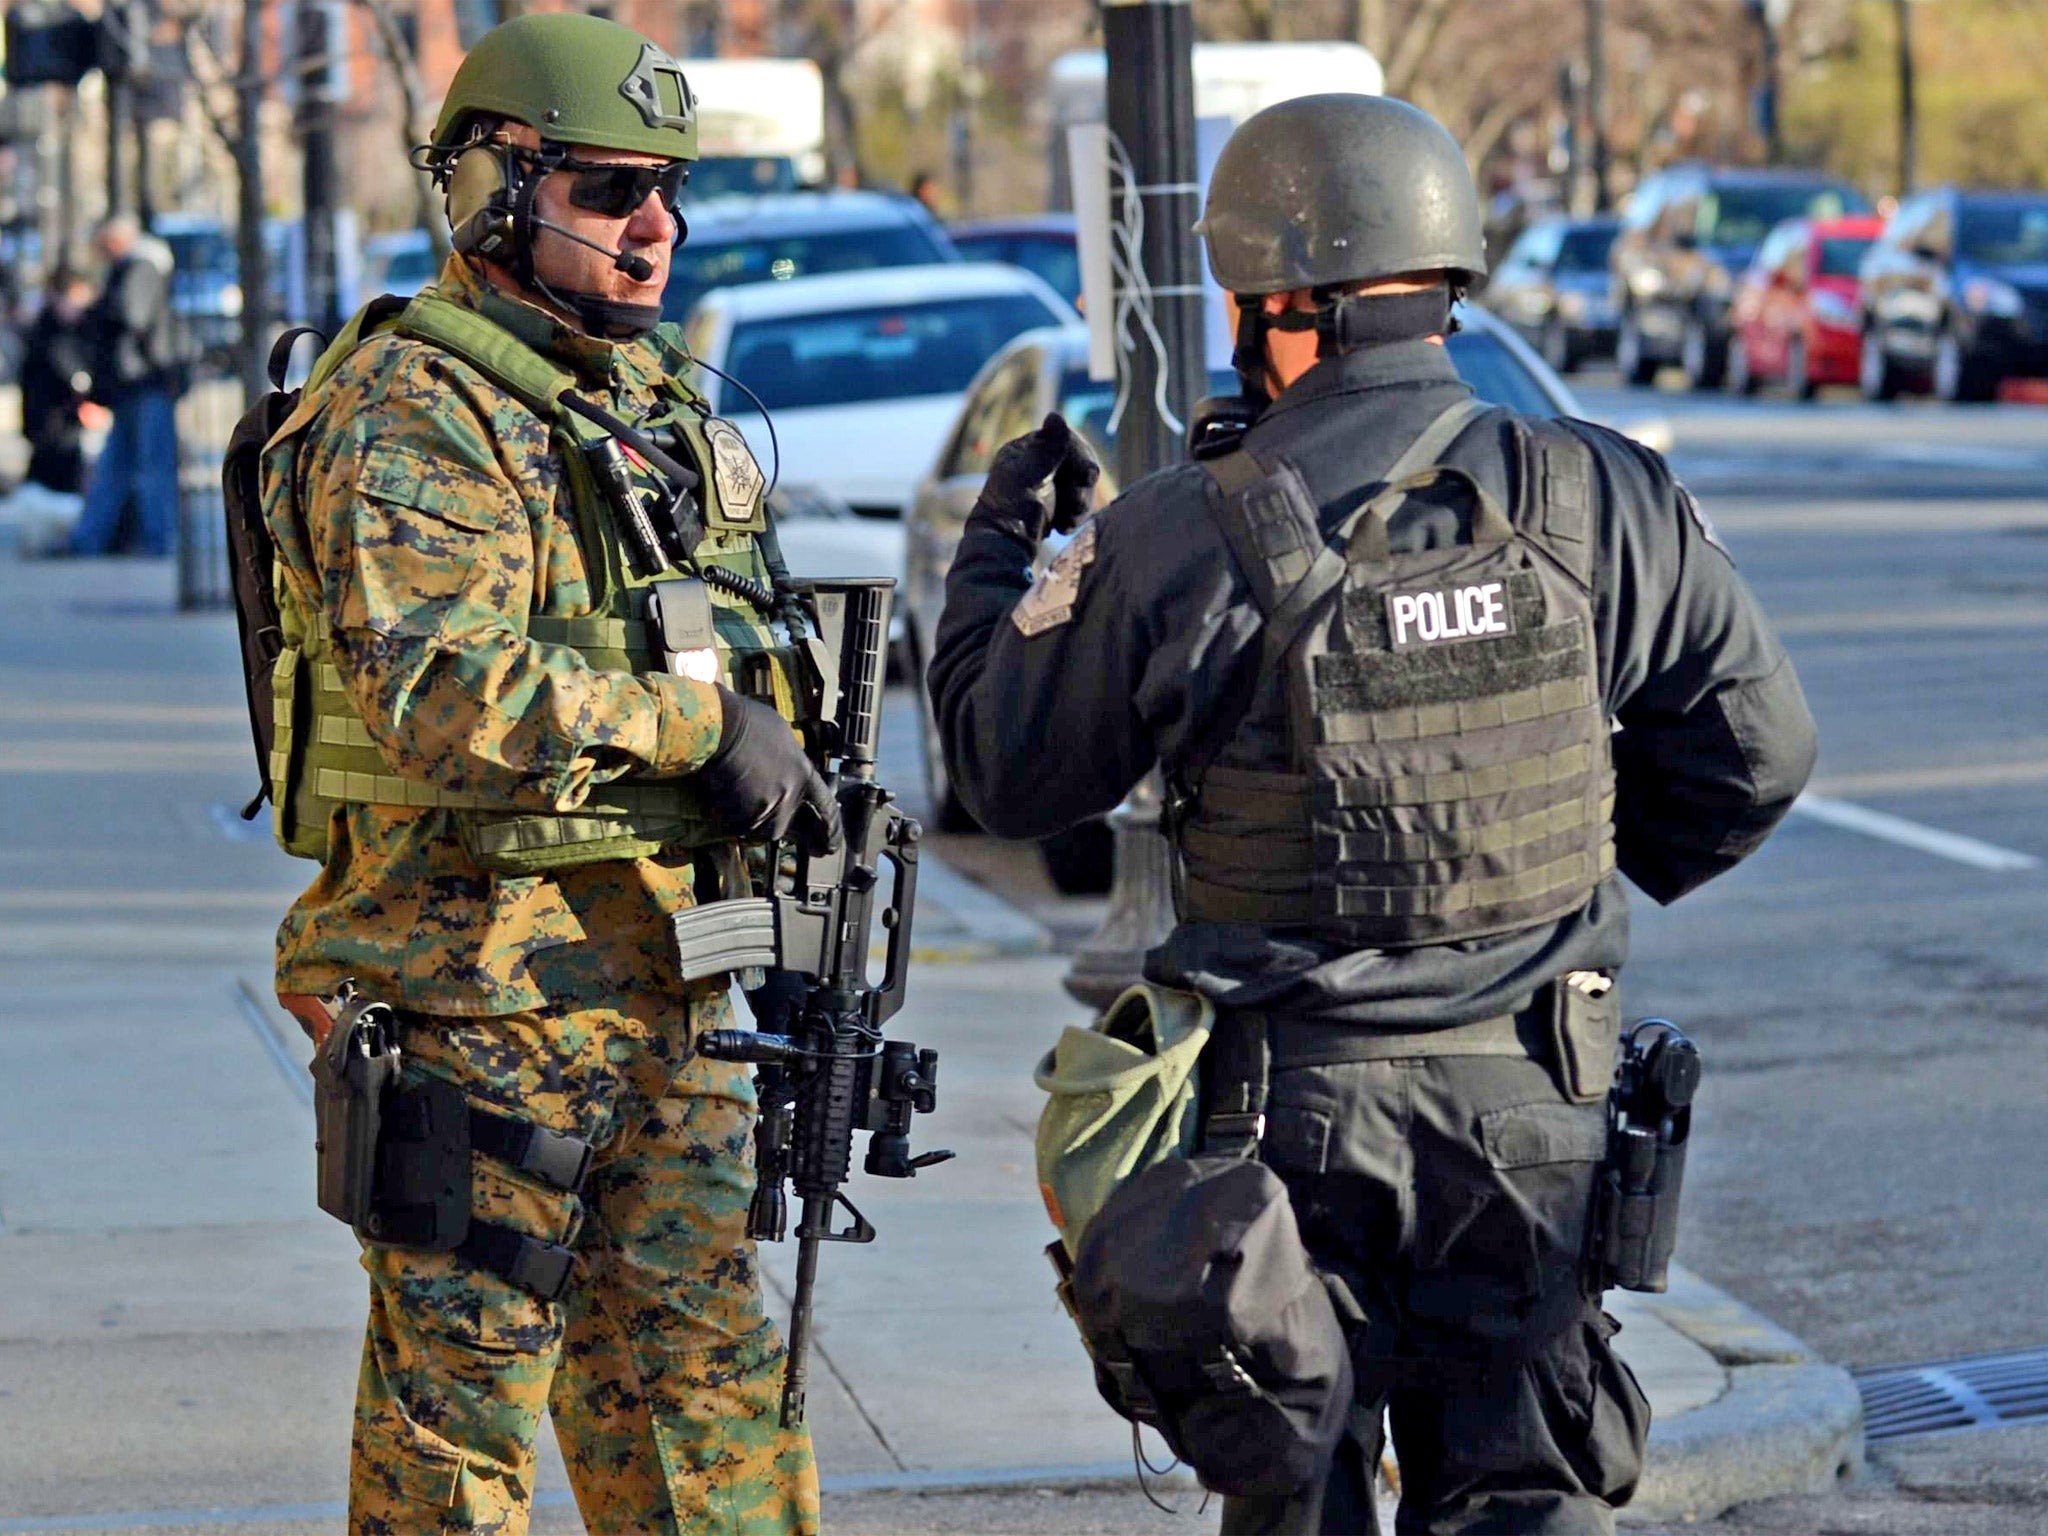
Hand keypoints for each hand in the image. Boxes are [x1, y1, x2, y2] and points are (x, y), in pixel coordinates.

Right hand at [696, 688, 841, 854]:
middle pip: (786, 828)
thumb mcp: (783, 738)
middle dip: (778, 828)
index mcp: (804, 775)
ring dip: (749, 819)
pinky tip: (720, 795)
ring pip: (757, 828)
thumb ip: (790, 763)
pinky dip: (728, 817)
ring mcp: (763, 811)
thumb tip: (787, 772)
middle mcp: (788, 798)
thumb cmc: (750, 723)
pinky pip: (734, 825)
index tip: (830, 847)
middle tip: (765, 823)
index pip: (826, 810)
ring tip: (734, 794)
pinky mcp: (737, 818)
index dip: (830, 831)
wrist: (720, 729)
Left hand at [973, 412, 1101, 543]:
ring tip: (1068, 523)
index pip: (1063, 440)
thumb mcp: (1026, 477)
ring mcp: (1048, 485)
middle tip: (1078, 506)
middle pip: (1077, 463)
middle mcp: (1038, 463)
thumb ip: (1046, 450)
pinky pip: (1078, 503)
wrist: (1002, 549)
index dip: (1080, 456)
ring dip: (1081, 503)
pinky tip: (1064, 528)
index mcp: (1026, 450)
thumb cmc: (1008, 512)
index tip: (1089, 476)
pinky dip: (1076, 515)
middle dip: (1082, 485)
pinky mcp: (1055, 506)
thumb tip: (1057, 415)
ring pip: (1081, 485)